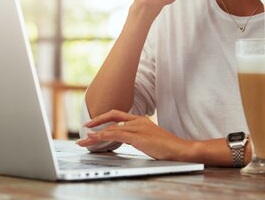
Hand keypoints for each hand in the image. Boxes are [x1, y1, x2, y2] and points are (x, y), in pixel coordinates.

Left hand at [76, 109, 192, 161]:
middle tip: (84, 129)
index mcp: (140, 120)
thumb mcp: (149, 139)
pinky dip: (103, 136)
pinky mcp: (138, 137)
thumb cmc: (167, 146)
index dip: (104, 118)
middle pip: (112, 119)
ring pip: (111, 128)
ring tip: (84, 141)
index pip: (118, 115)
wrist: (180, 149)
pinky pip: (116, 135)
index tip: (93, 123)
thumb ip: (137, 136)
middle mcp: (138, 121)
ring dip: (95, 135)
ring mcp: (138, 128)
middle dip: (96, 123)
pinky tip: (94, 139)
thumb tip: (125, 139)